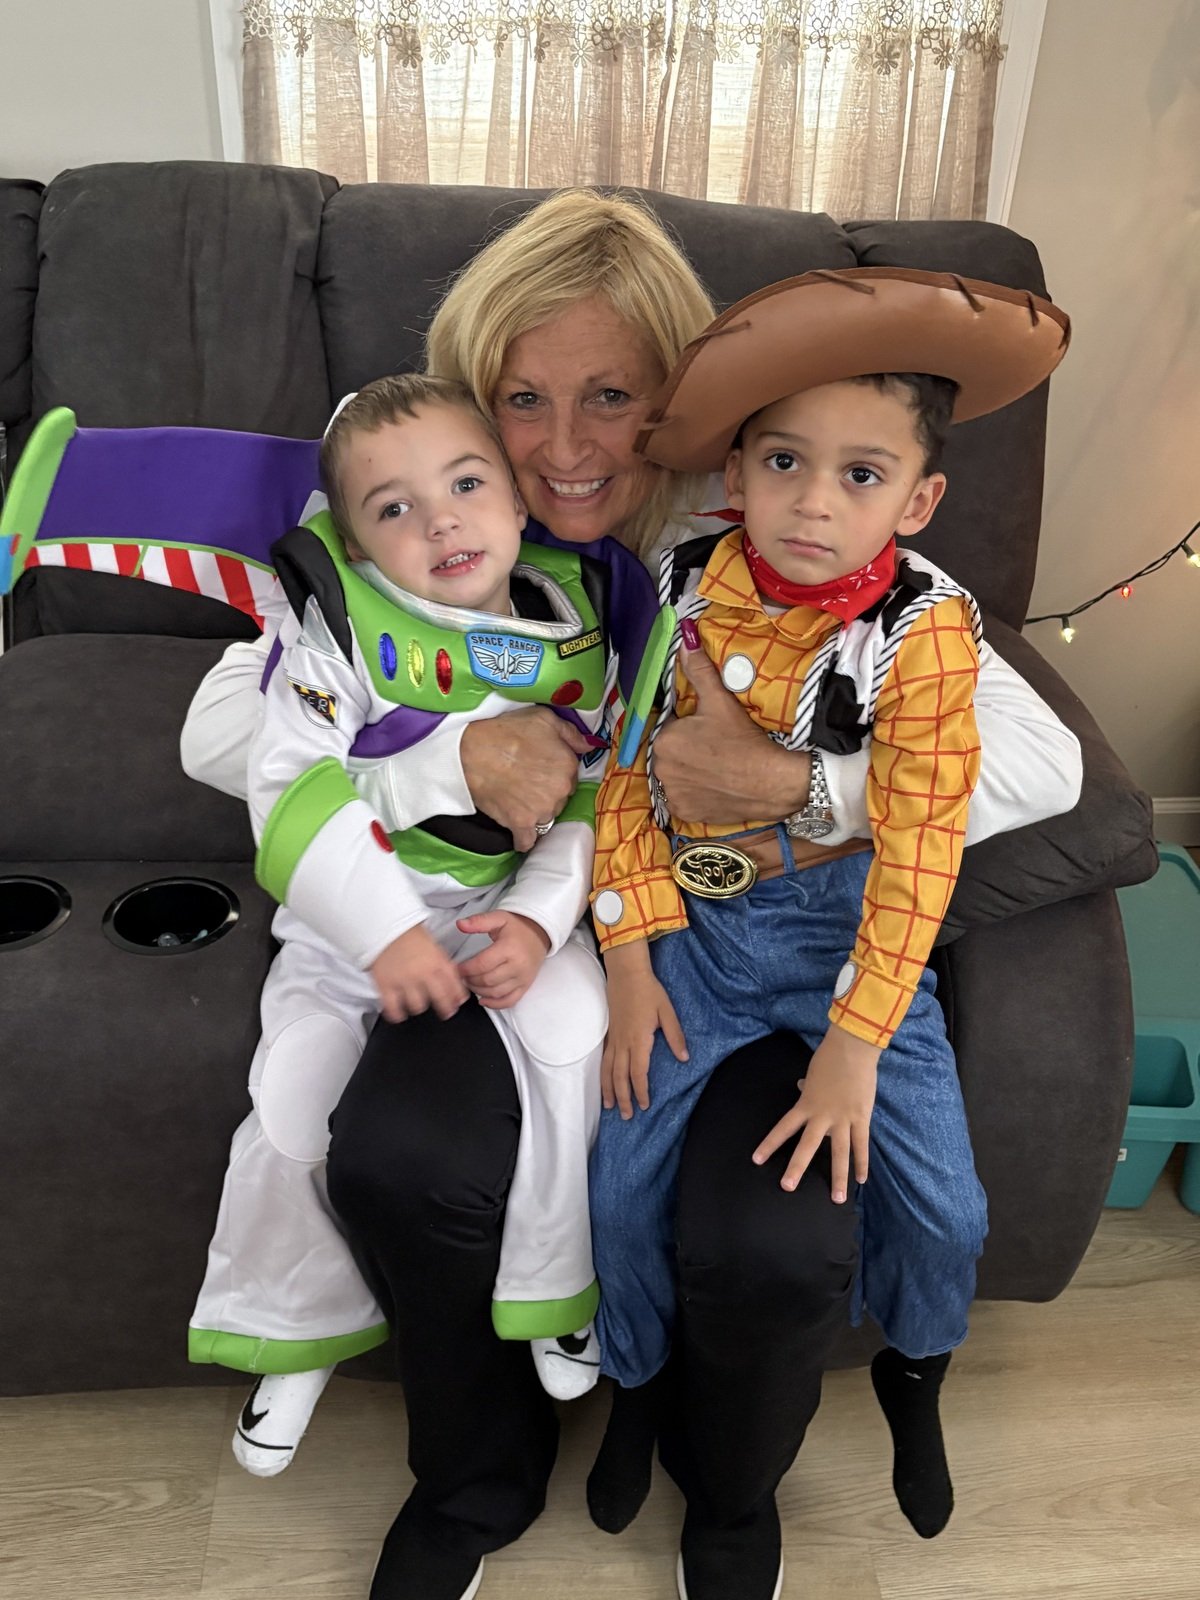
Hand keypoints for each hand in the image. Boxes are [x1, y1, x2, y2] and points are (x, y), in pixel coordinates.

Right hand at [370, 924, 468, 1023]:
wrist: (385, 924)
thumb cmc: (408, 933)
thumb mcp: (433, 945)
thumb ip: (443, 963)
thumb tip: (454, 978)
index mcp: (437, 961)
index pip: (454, 985)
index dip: (458, 997)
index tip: (458, 1002)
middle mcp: (422, 973)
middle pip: (440, 999)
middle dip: (445, 1009)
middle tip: (445, 1012)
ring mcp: (404, 980)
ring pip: (418, 1006)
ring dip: (419, 1007)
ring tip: (417, 1004)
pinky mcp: (386, 985)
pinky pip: (393, 1007)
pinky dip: (396, 1014)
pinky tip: (398, 1014)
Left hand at [457, 910, 550, 1008]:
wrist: (540, 934)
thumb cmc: (517, 926)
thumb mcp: (499, 917)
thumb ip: (479, 921)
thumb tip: (460, 924)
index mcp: (509, 948)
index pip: (482, 964)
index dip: (466, 969)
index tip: (458, 968)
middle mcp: (517, 966)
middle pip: (488, 980)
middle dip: (471, 980)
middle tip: (462, 976)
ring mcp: (523, 978)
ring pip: (496, 992)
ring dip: (479, 991)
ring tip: (470, 984)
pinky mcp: (526, 986)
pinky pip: (510, 1001)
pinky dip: (495, 1004)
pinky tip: (483, 1000)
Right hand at [461, 709, 599, 850]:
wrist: (471, 753)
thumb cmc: (506, 732)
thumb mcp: (544, 718)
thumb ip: (571, 733)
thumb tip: (588, 746)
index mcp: (568, 766)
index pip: (570, 776)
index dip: (555, 772)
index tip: (540, 769)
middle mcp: (560, 791)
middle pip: (560, 799)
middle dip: (547, 793)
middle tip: (526, 782)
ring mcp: (542, 810)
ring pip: (546, 818)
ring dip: (536, 813)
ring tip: (518, 800)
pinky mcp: (521, 825)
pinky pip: (528, 840)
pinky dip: (523, 838)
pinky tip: (518, 831)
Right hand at [601, 942, 687, 1117]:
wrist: (626, 974)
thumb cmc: (649, 991)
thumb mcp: (667, 1012)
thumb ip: (675, 1035)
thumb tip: (684, 1057)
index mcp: (638, 1040)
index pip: (638, 1073)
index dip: (641, 1091)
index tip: (645, 1105)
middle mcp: (623, 1043)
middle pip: (619, 1077)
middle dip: (622, 1098)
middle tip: (626, 1116)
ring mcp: (613, 1039)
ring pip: (607, 1070)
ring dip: (608, 1090)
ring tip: (609, 1106)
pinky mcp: (608, 1034)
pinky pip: (603, 1060)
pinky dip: (602, 1075)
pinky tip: (603, 1082)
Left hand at [653, 640, 812, 823]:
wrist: (771, 782)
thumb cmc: (743, 739)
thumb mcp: (720, 701)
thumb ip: (699, 670)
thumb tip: (685, 638)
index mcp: (664, 739)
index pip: (670, 730)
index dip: (689, 728)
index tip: (709, 731)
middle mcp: (660, 769)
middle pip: (671, 754)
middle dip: (687, 751)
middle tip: (715, 749)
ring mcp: (672, 794)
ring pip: (676, 777)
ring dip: (689, 773)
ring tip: (716, 768)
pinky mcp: (685, 813)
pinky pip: (684, 800)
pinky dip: (695, 795)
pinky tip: (714, 787)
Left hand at [751, 1025, 879, 1201]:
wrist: (852, 1049)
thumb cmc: (829, 1057)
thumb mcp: (812, 1075)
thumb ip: (807, 1089)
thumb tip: (801, 1090)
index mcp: (806, 1105)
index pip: (783, 1128)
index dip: (770, 1144)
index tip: (756, 1159)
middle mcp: (822, 1116)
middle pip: (806, 1146)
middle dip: (796, 1167)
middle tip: (786, 1187)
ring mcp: (843, 1119)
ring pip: (839, 1153)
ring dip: (837, 1177)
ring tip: (837, 1199)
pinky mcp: (861, 1118)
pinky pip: (861, 1145)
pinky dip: (862, 1163)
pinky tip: (861, 1180)